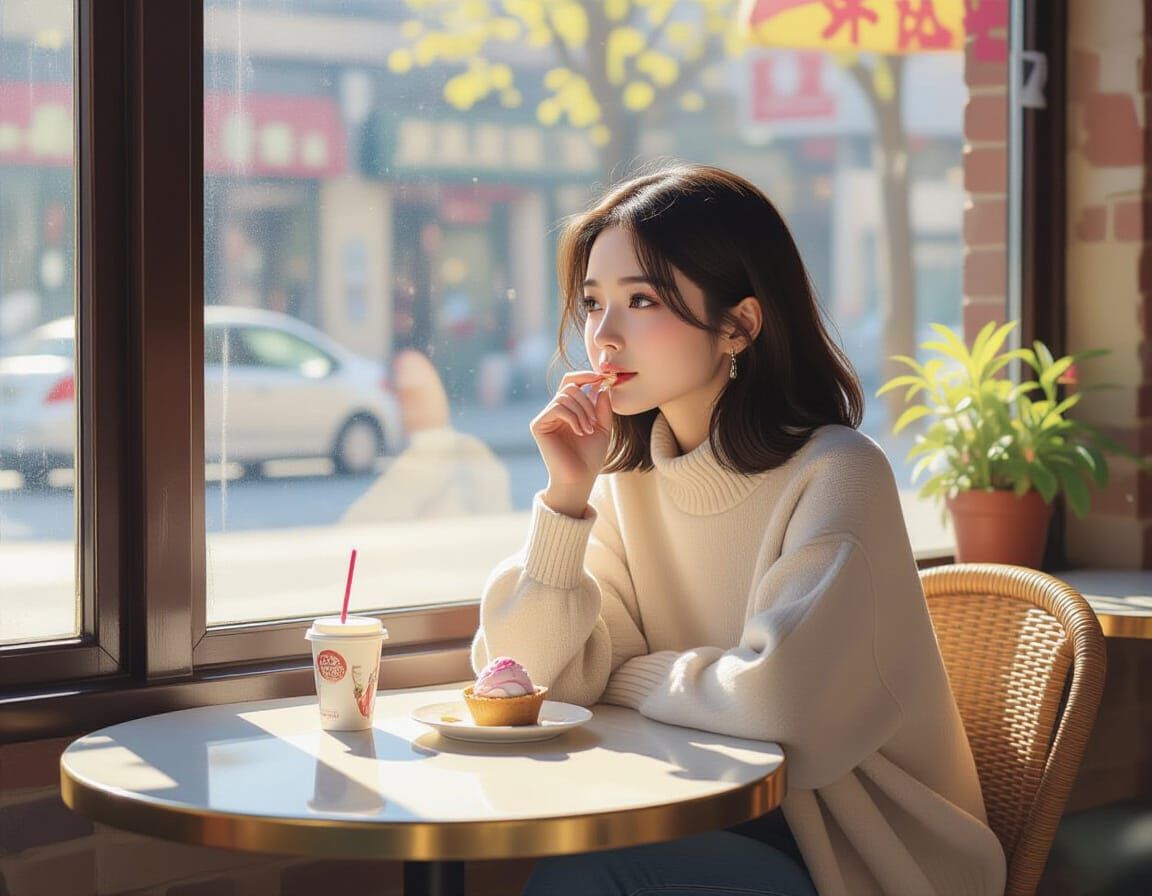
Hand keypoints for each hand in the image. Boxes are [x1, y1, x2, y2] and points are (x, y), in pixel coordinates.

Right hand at [530, 371, 613, 515]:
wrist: (580, 478)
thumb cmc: (590, 457)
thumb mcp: (603, 427)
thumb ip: (603, 407)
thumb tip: (601, 386)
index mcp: (568, 409)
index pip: (571, 382)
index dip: (585, 375)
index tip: (603, 378)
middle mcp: (554, 411)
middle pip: (570, 386)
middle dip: (587, 401)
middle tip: (594, 421)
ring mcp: (545, 418)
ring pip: (565, 396)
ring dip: (582, 411)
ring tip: (587, 430)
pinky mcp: (538, 425)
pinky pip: (557, 407)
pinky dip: (572, 417)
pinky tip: (579, 431)